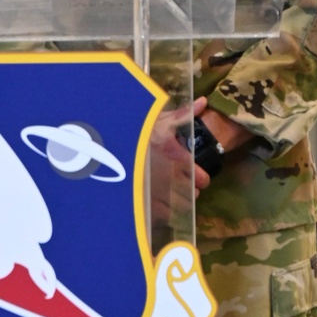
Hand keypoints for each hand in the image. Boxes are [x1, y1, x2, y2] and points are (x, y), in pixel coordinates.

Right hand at [147, 97, 211, 231]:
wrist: (111, 148)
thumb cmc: (137, 132)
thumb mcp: (160, 119)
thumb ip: (184, 114)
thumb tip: (204, 101)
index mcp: (177, 157)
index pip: (201, 177)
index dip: (202, 178)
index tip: (200, 177)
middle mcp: (171, 177)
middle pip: (193, 194)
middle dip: (192, 190)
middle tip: (187, 186)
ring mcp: (159, 193)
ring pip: (180, 205)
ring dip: (181, 201)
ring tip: (175, 195)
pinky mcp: (147, 204)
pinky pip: (164, 214)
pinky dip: (165, 210)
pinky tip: (161, 202)